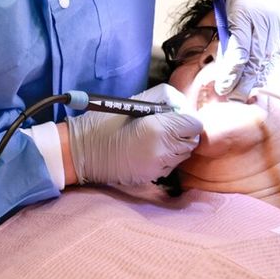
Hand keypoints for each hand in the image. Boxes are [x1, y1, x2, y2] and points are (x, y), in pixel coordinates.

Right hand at [62, 84, 201, 187]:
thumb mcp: (136, 101)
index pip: (194, 124)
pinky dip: (166, 157)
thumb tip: (181, 106)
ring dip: (175, 145)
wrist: (85, 151)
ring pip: (183, 154)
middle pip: (192, 140)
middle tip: (164, 125)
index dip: (186, 118)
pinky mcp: (153, 177)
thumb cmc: (106, 122)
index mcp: (160, 128)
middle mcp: (163, 150)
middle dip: (183, 132)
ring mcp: (159, 167)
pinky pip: (170, 165)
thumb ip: (164, 101)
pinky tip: (148, 150)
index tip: (174, 115)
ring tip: (154, 137)